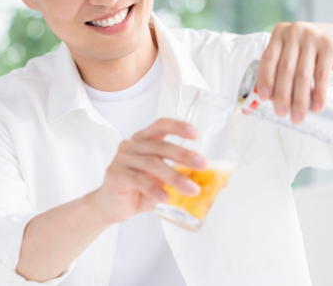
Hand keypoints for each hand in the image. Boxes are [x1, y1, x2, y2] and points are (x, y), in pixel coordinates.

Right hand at [93, 118, 207, 223]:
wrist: (110, 207)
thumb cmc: (138, 191)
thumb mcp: (164, 183)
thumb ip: (186, 178)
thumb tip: (222, 182)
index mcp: (143, 140)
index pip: (161, 125)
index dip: (178, 126)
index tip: (196, 134)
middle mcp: (131, 145)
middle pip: (161, 145)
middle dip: (184, 155)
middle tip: (203, 165)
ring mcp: (121, 159)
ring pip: (152, 164)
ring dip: (175, 177)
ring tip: (192, 190)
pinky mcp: (115, 174)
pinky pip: (138, 180)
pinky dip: (154, 189)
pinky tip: (165, 199)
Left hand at [256, 22, 332, 123]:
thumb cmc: (312, 51)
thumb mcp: (294, 51)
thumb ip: (280, 67)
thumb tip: (262, 98)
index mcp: (280, 33)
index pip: (268, 58)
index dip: (265, 78)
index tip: (264, 98)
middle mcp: (295, 31)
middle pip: (285, 69)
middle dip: (282, 95)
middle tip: (281, 113)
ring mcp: (313, 37)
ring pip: (303, 74)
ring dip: (300, 100)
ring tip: (298, 117)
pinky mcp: (330, 46)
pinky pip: (322, 74)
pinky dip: (319, 94)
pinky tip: (317, 108)